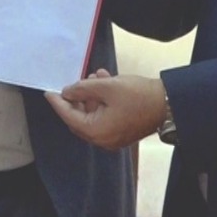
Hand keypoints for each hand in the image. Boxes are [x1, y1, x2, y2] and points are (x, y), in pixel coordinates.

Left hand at [45, 73, 166, 150]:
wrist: (168, 104)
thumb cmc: (138, 95)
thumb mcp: (106, 87)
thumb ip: (82, 89)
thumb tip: (67, 92)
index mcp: (96, 132)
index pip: (69, 116)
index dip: (58, 102)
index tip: (48, 92)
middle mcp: (102, 139)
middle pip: (79, 118)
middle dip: (77, 98)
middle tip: (75, 81)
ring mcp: (113, 138)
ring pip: (93, 115)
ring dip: (91, 96)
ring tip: (95, 76)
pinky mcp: (122, 132)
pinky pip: (104, 117)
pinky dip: (101, 102)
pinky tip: (105, 82)